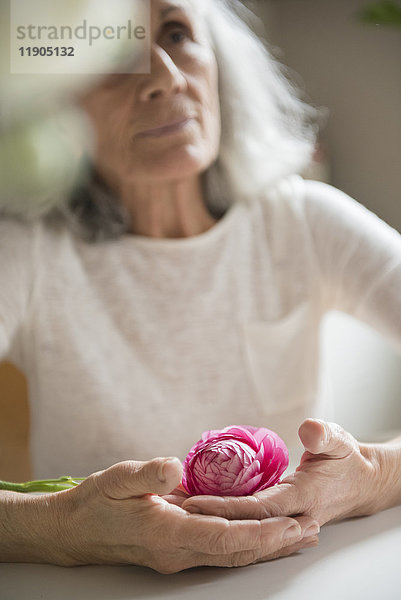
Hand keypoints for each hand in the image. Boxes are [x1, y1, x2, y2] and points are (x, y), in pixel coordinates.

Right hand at [46, 456, 319, 572]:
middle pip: (237, 553)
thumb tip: (175, 469)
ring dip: (267, 547)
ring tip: (299, 538)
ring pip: (232, 556)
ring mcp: (178, 557)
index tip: (292, 524)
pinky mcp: (176, 552)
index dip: (261, 533)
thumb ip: (147, 475)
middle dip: (276, 543)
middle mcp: (177, 553)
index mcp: (167, 533)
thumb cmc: (96, 502)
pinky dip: (247, 546)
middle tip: (312, 531)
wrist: (74, 532)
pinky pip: (220, 552)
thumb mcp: (117, 479)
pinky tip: (261, 538)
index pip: (225, 538)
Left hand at [182, 419, 379, 526]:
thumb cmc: (347, 459)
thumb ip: (324, 435)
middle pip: (244, 523)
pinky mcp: (280, 517)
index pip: (257, 508)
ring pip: (245, 528)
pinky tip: (204, 512)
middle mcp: (292, 515)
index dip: (224, 507)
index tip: (194, 502)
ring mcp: (285, 520)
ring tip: (179, 513)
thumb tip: (309, 431)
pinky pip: (250, 522)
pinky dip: (227, 520)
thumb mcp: (339, 440)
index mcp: (303, 497)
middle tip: (173, 511)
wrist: (362, 483)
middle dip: (209, 520)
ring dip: (214, 523)